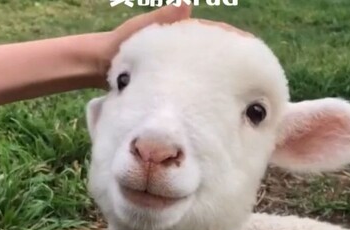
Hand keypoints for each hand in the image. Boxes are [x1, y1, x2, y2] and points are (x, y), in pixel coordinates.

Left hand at [96, 5, 252, 83]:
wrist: (97, 66)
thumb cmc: (117, 43)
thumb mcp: (141, 30)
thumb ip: (163, 18)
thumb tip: (186, 3)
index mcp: (180, 31)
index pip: (214, 33)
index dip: (233, 40)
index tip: (249, 49)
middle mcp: (183, 49)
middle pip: (214, 53)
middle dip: (233, 60)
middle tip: (252, 73)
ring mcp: (177, 66)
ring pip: (204, 70)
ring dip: (219, 77)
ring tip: (239, 89)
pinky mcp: (170, 82)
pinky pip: (191, 84)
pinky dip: (203, 88)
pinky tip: (214, 101)